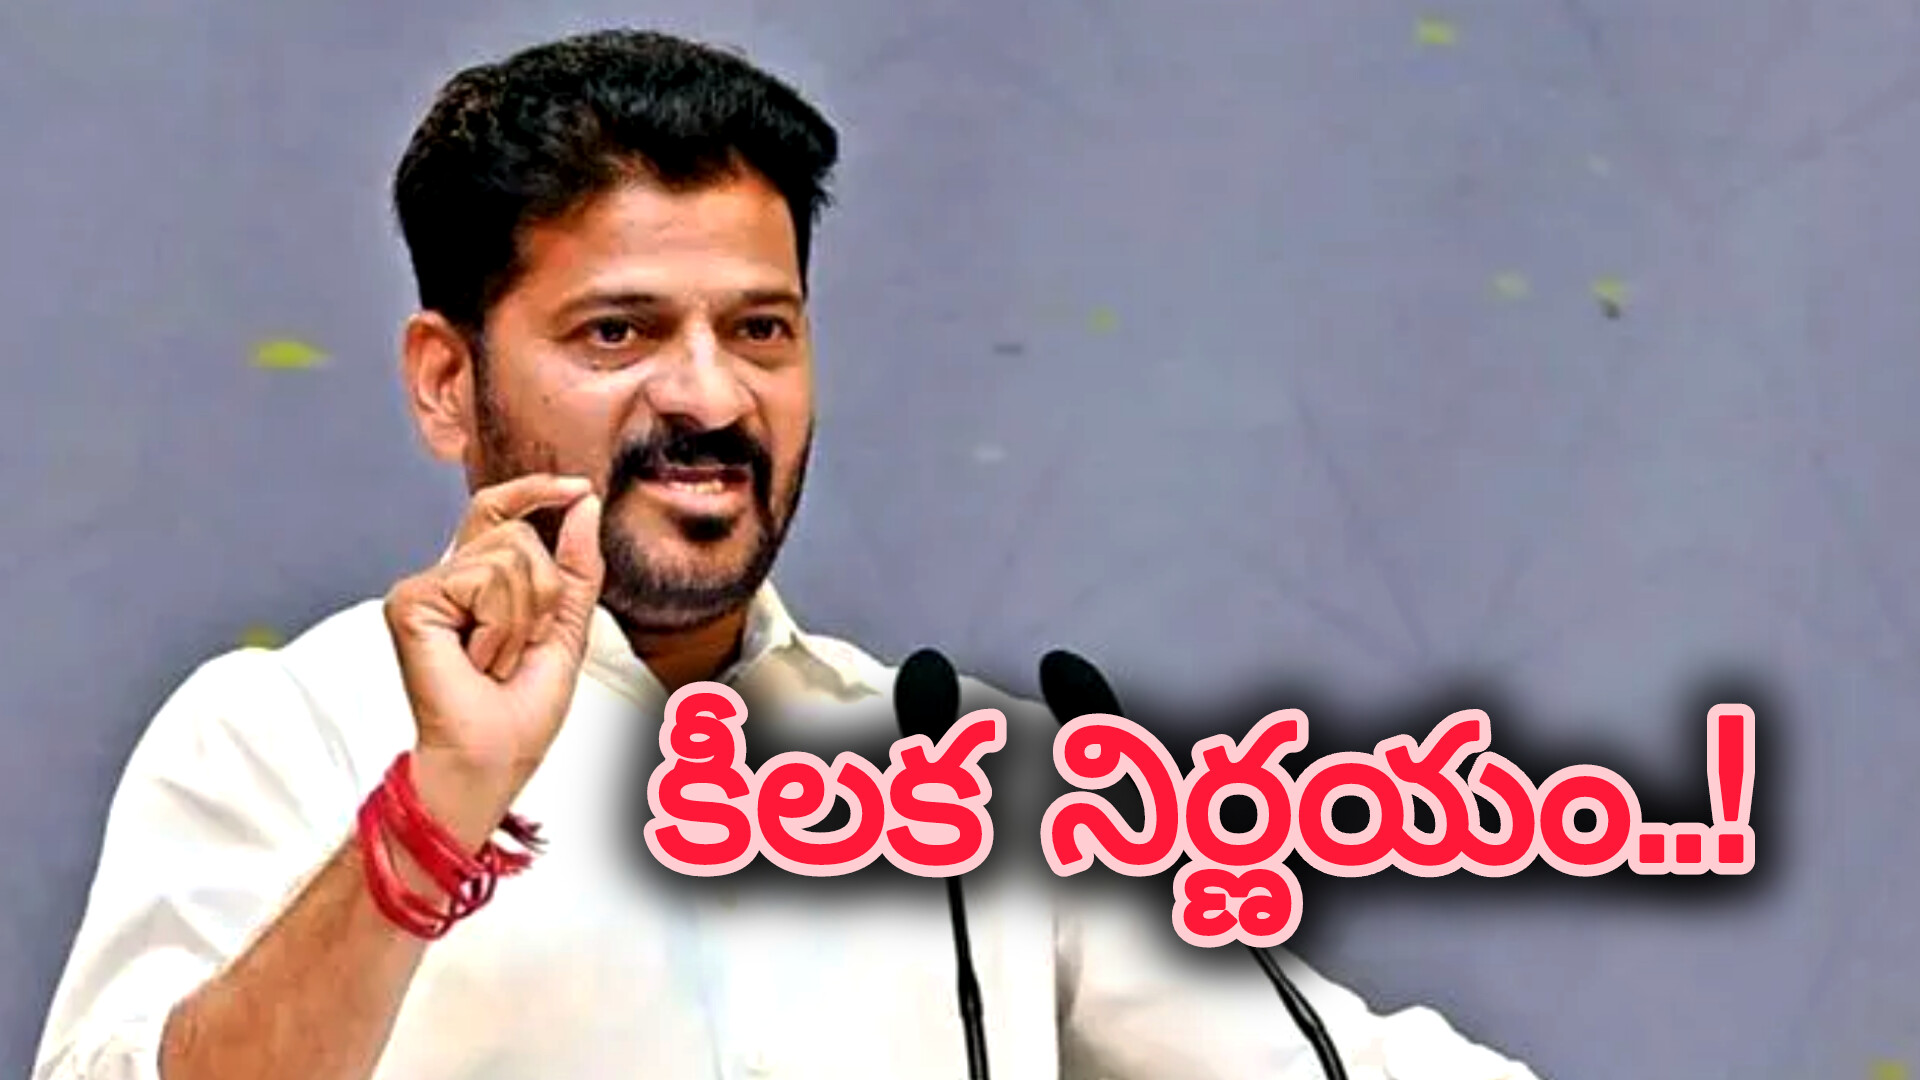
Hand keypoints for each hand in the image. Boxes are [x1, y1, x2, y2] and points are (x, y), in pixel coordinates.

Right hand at [382, 474, 603, 842]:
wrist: (493, 756)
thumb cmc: (520, 707)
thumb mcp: (566, 625)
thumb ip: (576, 564)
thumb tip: (583, 502)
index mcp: (477, 580)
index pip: (499, 509)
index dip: (535, 490)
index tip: (578, 488)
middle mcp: (446, 577)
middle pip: (518, 534)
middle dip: (542, 595)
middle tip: (518, 646)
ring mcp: (423, 587)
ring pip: (509, 556)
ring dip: (521, 620)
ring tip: (495, 659)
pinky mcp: (410, 600)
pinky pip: (484, 581)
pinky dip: (499, 627)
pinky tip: (477, 659)